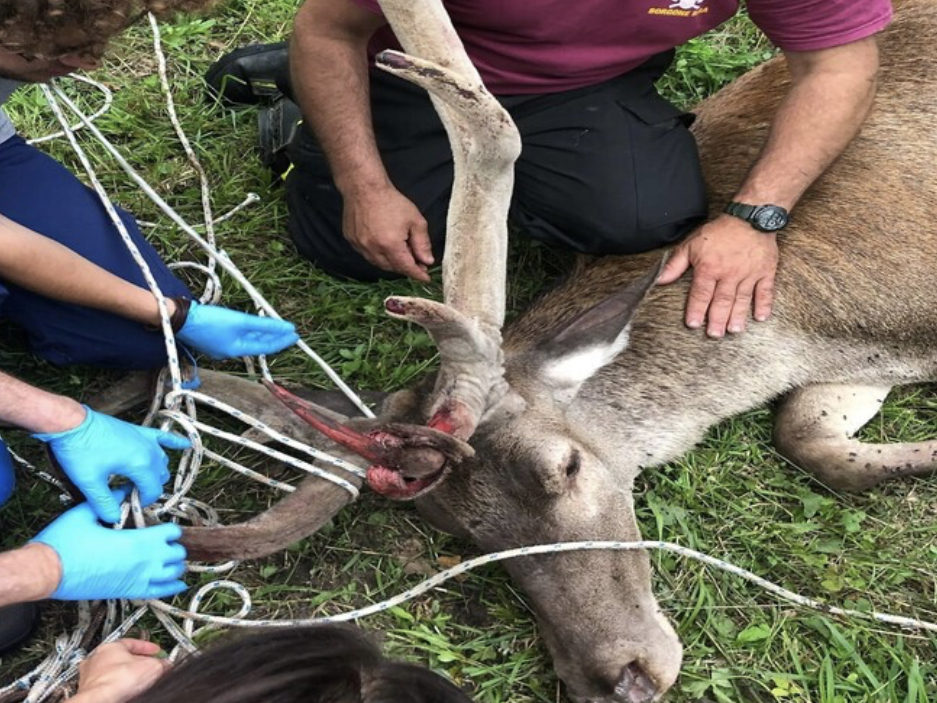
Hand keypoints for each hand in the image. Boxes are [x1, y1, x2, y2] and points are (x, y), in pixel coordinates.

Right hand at [31, 487, 186, 600]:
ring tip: (170, 559)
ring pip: (173, 574)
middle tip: (164, 541)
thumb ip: (109, 499)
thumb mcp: (85, 512)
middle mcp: (143, 562)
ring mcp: (137, 580)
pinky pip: (160, 593)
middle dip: (173, 545)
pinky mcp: (128, 593)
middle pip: (177, 553)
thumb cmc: (62, 544)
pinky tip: (179, 583)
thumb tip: (123, 489)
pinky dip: (172, 587)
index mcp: (136, 541)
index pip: (171, 533)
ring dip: (174, 565)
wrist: (45, 573)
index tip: (162, 526)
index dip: (169, 528)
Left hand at [33, 406, 189, 522]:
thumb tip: (113, 518)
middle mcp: (149, 451)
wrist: (72, 423)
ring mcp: (146, 439)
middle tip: (127, 492)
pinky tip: (186, 444)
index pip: (153, 490)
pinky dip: (176, 442)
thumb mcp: (89, 482)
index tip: (126, 503)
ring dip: (155, 472)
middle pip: (159, 477)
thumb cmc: (79, 450)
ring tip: (137, 479)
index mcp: (140, 464)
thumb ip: (104, 503)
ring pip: (162, 461)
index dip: (141, 501)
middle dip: (147, 488)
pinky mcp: (140, 431)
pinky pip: (165, 437)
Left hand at [73, 640, 169, 702]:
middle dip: (136, 663)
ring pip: (111, 673)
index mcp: (111, 646)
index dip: (147, 648)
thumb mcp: (152, 667)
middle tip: (147, 669)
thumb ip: (161, 663)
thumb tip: (166, 665)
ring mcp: (89, 676)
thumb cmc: (117, 681)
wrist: (100, 701)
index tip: (155, 652)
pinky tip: (124, 693)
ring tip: (135, 684)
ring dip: (123, 677)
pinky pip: (105, 687)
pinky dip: (114, 689)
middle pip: (121, 657)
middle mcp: (96, 658)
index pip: (133, 642)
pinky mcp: (87, 691)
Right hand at [176, 302, 298, 359]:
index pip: (265, 347)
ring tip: (276, 330)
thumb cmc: (208, 321)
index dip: (281, 340)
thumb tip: (286, 328)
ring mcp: (220, 347)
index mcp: (236, 350)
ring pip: (247, 341)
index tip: (295, 334)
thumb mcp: (239, 321)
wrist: (178, 318)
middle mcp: (229, 352)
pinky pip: (236, 337)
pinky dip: (248, 332)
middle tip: (290, 332)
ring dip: (262, 335)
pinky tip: (251, 327)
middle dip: (274, 339)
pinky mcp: (212, 339)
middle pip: (257, 345)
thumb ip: (264, 325)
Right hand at [343, 185, 433, 280]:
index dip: (417, 274)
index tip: (425, 278)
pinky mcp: (352, 241)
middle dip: (406, 267)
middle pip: (393, 268)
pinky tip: (385, 247)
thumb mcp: (415, 220)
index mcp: (391, 245)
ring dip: (392, 263)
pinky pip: (367, 255)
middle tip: (417, 262)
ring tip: (402, 254)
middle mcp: (373, 249)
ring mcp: (360, 246)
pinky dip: (378, 255)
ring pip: (379, 264)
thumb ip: (422, 243)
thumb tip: (427, 261)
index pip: (406, 267)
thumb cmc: (390, 201)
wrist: (365, 188)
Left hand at [657, 215, 778, 336]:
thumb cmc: (720, 231)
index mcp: (709, 267)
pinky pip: (765, 291)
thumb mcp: (692, 244)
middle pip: (721, 300)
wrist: (751, 216)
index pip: (701, 293)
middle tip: (714, 335)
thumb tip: (659, 279)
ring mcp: (749, 273)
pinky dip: (764, 304)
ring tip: (734, 330)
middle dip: (717, 319)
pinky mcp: (766, 271)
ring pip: (742, 299)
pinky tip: (760, 318)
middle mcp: (729, 273)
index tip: (692, 324)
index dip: (696, 309)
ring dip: (738, 316)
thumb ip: (675, 264)